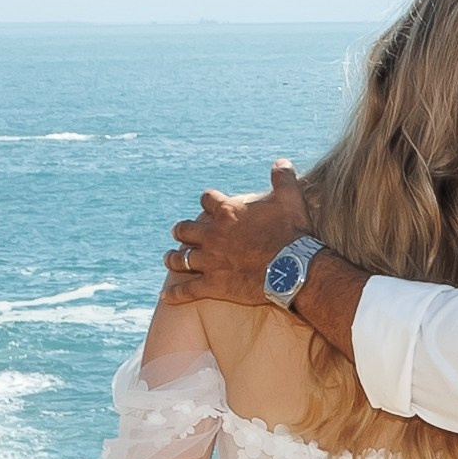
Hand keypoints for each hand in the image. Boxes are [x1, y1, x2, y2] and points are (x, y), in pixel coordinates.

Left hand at [166, 159, 309, 307]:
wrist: (292, 268)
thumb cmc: (291, 233)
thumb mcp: (290, 198)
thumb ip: (283, 178)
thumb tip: (281, 162)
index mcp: (227, 213)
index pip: (207, 200)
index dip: (207, 202)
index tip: (207, 204)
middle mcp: (212, 235)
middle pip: (186, 229)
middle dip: (182, 230)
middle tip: (179, 232)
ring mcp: (210, 261)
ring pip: (181, 259)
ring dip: (173, 258)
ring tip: (169, 258)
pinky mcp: (213, 285)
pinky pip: (187, 290)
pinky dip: (175, 293)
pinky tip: (165, 296)